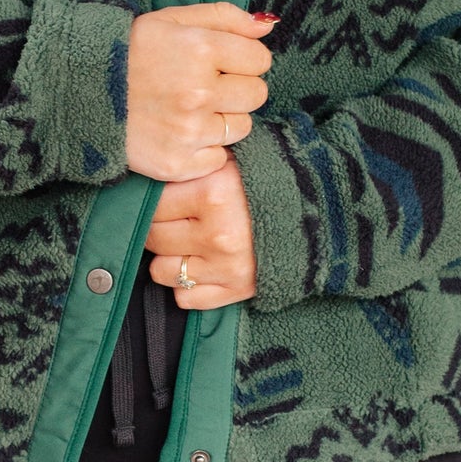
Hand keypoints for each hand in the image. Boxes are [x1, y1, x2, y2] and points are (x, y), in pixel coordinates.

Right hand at [124, 3, 274, 181]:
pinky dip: (205, 150)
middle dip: (237, 88)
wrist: (78, 91)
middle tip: (205, 86)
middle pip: (256, 94)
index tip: (220, 61)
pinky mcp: (176, 164)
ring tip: (189, 109)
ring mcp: (188, 131)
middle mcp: (197, 92)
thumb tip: (268, 24)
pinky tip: (180, 133)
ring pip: (241, 128)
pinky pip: (218, 159)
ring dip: (222, 119)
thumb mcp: (172, 19)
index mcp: (200, 49)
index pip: (260, 59)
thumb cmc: (129, 51)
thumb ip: (225, 16)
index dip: (243, 58)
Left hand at [145, 155, 257, 308]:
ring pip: (162, 271)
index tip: (166, 200)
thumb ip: (190, 171)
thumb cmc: (264, 184)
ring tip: (188, 245)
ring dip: (170, 259)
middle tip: (177, 221)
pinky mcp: (236, 289)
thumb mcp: (228, 163)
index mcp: (213, 193)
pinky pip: (185, 297)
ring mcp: (226, 266)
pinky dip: (187, 285)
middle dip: (160, 229)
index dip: (154, 202)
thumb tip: (145, 183)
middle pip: (154, 238)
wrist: (315, 214)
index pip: (152, 204)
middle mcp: (217, 233)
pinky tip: (202, 266)